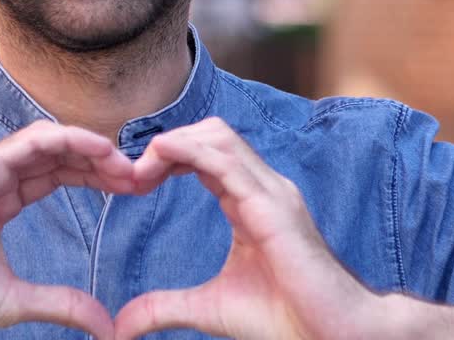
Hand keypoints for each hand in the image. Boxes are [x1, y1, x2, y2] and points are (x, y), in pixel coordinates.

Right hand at [0, 120, 134, 339]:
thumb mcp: (16, 301)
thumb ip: (60, 303)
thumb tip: (104, 325)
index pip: (56, 174)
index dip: (95, 176)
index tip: (132, 188)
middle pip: (57, 154)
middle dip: (100, 159)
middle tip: (139, 174)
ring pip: (46, 140)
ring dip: (89, 146)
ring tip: (123, 162)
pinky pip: (27, 142)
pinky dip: (65, 139)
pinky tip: (97, 148)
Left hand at [115, 118, 385, 339]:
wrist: (333, 336)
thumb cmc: (285, 318)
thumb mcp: (208, 308)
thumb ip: (164, 308)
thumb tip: (121, 326)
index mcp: (250, 200)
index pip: (205, 154)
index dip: (167, 157)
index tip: (134, 181)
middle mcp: (263, 188)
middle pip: (210, 134)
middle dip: (168, 143)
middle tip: (133, 175)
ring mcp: (272, 193)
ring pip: (219, 138)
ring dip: (174, 143)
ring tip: (142, 168)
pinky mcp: (274, 207)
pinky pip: (228, 163)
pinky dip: (190, 151)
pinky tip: (162, 156)